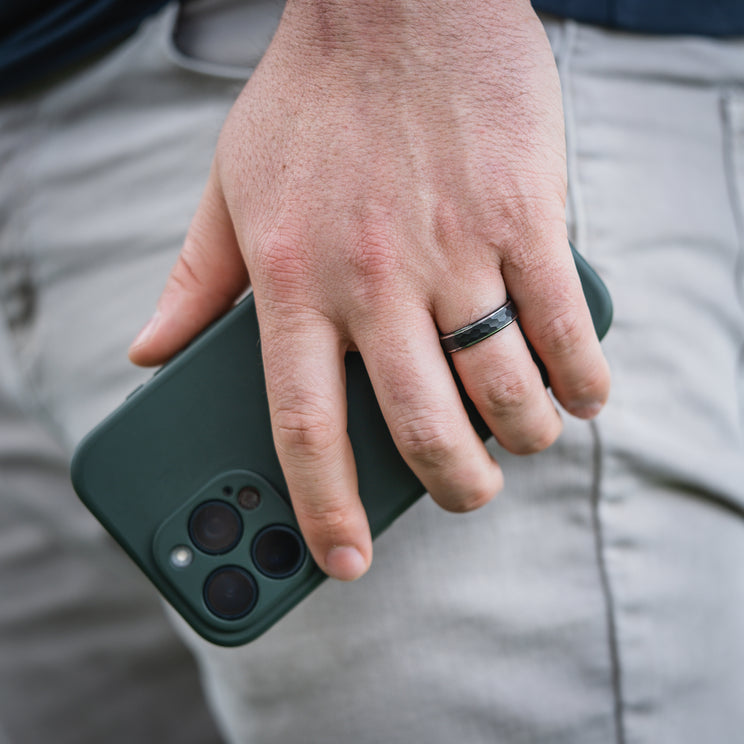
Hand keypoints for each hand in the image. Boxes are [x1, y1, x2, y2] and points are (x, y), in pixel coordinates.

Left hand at [129, 0, 609, 580]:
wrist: (392, 1)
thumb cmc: (309, 99)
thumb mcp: (227, 187)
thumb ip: (194, 283)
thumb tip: (148, 353)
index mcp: (293, 281)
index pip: (305, 427)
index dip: (326, 508)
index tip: (345, 559)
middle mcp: (374, 279)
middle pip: (422, 430)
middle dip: (457, 488)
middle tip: (467, 492)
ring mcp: (455, 250)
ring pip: (503, 390)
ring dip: (523, 437)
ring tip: (523, 439)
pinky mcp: (524, 217)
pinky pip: (562, 326)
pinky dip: (581, 379)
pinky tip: (577, 393)